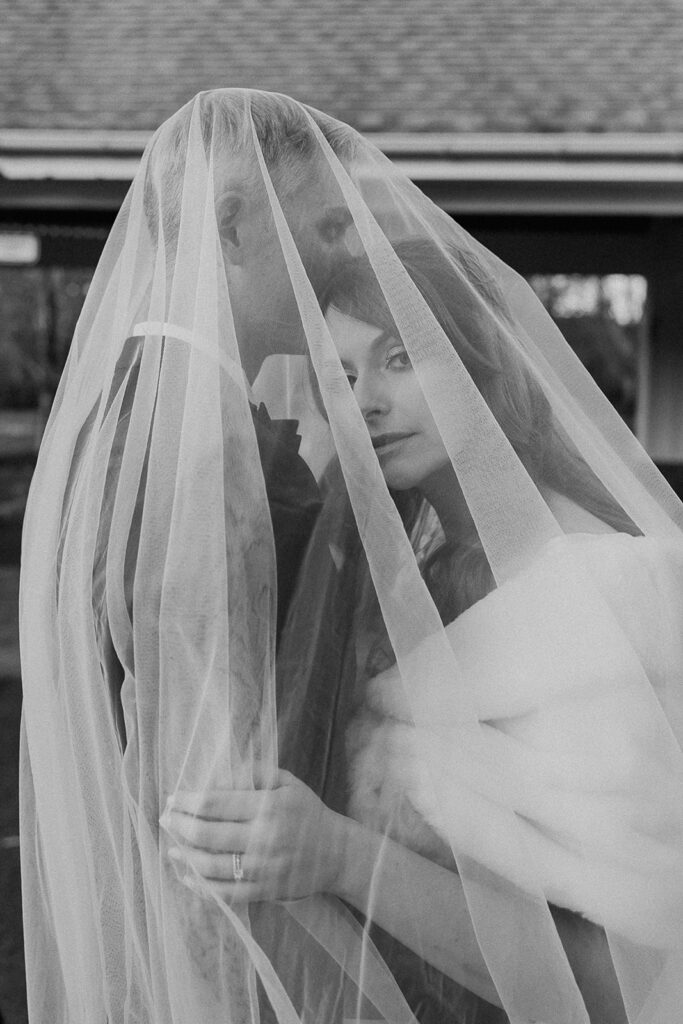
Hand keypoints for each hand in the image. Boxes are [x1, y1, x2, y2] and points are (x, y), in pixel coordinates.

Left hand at [161, 770, 345, 902]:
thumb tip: (219, 776)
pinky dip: (201, 887)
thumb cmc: (308, 812)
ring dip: (185, 857)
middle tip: (165, 819)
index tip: (172, 797)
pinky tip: (188, 877)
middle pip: (207, 835)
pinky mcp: (263, 891)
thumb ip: (255, 773)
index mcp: (268, 807)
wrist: (336, 853)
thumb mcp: (288, 782)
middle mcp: (263, 838)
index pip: (215, 804)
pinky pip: (224, 893)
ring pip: (211, 866)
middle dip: (179, 826)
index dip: (187, 801)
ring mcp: (262, 869)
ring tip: (171, 848)